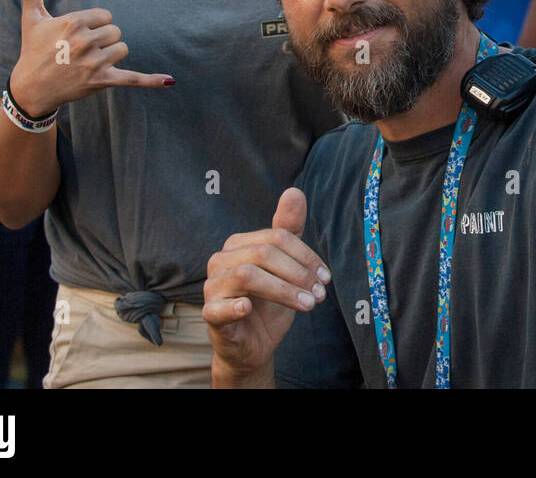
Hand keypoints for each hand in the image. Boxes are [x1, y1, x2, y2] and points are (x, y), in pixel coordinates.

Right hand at [7, 0, 173, 117]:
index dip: (95, 25)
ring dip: (111, 55)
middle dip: (103, 40)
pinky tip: (170, 81)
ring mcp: (94, 63)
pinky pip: (132, 78)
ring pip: (122, 49)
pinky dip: (151, 80)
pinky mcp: (102, 81)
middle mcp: (84, 41)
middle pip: (116, 32)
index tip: (79, 34)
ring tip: (89, 62)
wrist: (31, 88)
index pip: (106, 16)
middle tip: (81, 50)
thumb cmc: (33, 50)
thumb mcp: (31, 20)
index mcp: (73, 22)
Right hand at [203, 188, 331, 383]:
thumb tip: (294, 191)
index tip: (326, 278)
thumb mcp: (286, 267)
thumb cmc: (269, 303)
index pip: (277, 237)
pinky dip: (233, 306)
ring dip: (283, 291)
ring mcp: (212, 286)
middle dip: (297, 273)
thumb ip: (289, 230)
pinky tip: (249, 308)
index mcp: (239, 244)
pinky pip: (216, 307)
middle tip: (319, 294)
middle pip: (264, 253)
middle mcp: (221, 260)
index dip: (306, 256)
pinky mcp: (209, 314)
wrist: (253, 344)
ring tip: (307, 305)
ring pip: (247, 276)